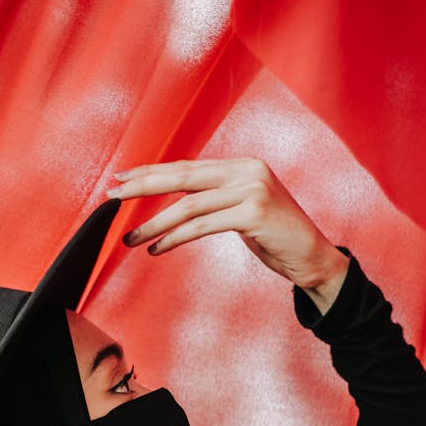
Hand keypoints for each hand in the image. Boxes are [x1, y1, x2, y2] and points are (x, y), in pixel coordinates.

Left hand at [106, 157, 349, 313]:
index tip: (121, 180)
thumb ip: (217, 199)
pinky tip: (156, 248)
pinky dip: (175, 237)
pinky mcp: (255, 214)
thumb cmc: (276, 238)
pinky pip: (203, 225)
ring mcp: (252, 190)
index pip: (187, 167)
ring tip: (130, 238)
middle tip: (111, 196)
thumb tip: (180, 201)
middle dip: (142, 186)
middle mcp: (247, 171)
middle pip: (182, 177)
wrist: (314, 259)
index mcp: (241, 166)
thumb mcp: (243, 210)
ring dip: (154, 223)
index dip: (151, 173)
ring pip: (189, 205)